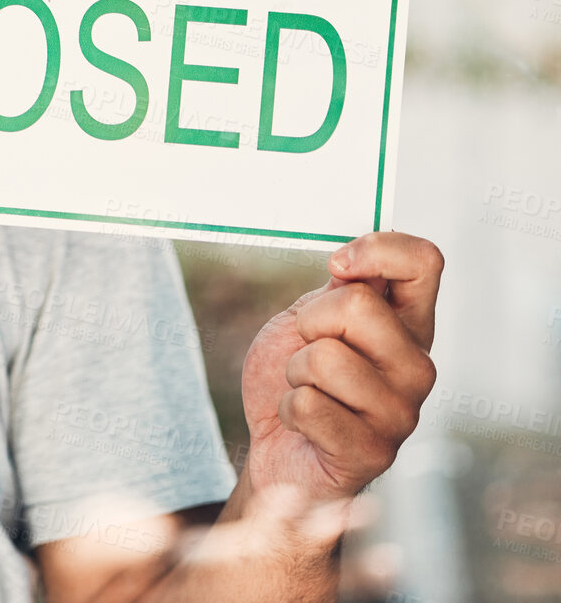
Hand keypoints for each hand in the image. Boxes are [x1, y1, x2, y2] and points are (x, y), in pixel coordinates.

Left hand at [241, 232, 442, 503]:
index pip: (424, 263)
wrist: (278, 451)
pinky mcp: (374, 452)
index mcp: (408, 325)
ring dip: (295, 372)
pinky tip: (305, 424)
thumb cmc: (295, 381)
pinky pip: (308, 404)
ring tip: (307, 391)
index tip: (337, 267)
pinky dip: (288, 409)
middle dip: (309, 322)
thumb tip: (353, 266)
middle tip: (306, 349)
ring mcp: (401, 412)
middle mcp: (417, 366)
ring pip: (325, 357)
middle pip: (358, 305)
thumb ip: (339, 291)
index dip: (377, 251)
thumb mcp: (309, 320)